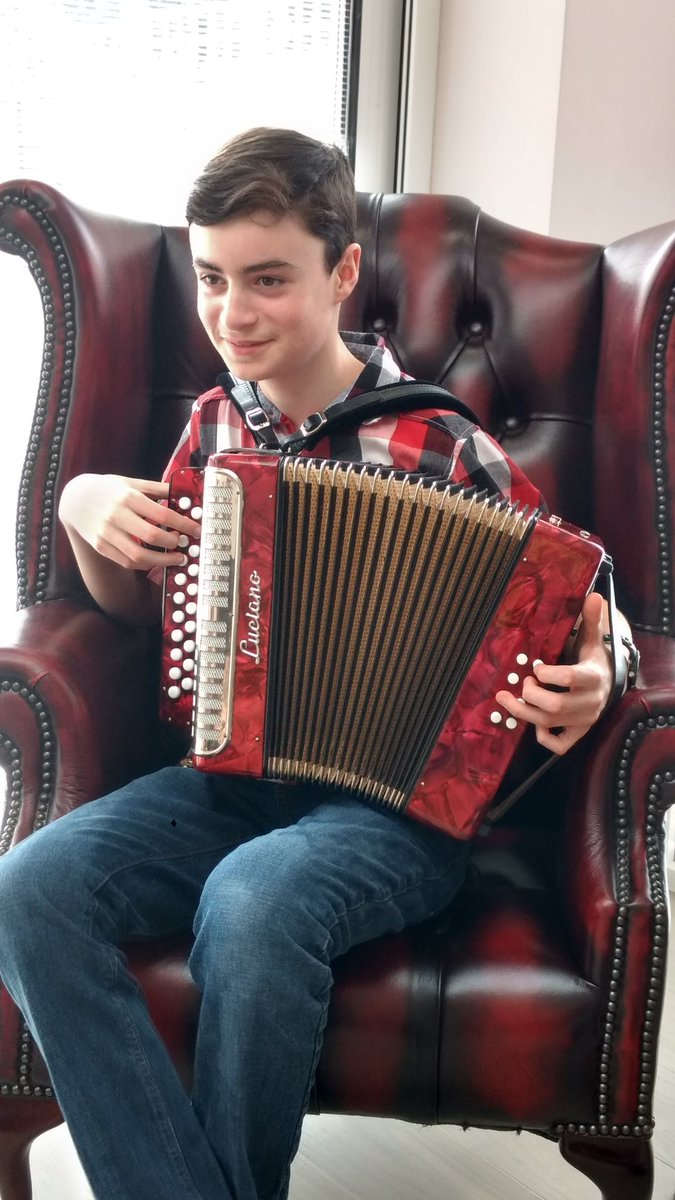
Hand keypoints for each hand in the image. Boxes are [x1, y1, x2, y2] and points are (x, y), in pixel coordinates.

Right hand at [59, 474, 200, 570]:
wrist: (75, 499)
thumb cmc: (108, 489)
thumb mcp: (131, 482)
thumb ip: (157, 488)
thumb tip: (183, 493)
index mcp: (128, 497)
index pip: (162, 514)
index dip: (183, 524)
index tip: (196, 530)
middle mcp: (117, 516)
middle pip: (152, 535)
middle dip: (174, 543)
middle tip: (185, 544)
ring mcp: (106, 533)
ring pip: (138, 555)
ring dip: (162, 560)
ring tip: (177, 558)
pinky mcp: (100, 546)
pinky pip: (126, 562)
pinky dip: (145, 564)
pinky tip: (156, 560)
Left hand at [495, 592, 611, 754]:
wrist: (609, 683)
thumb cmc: (593, 659)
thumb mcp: (592, 639)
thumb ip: (590, 619)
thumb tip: (594, 596)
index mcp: (593, 677)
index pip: (569, 678)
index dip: (547, 674)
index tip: (535, 667)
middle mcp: (591, 702)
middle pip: (555, 706)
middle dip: (530, 695)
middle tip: (521, 683)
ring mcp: (585, 720)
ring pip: (551, 724)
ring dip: (524, 713)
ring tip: (507, 699)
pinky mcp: (580, 732)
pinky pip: (560, 745)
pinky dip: (544, 738)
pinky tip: (535, 724)